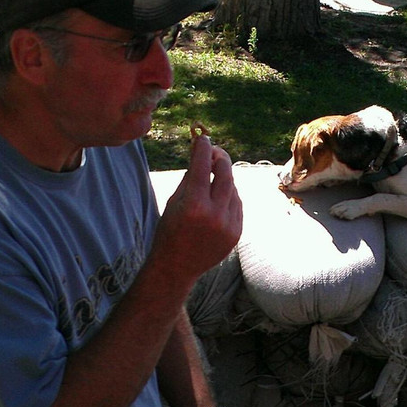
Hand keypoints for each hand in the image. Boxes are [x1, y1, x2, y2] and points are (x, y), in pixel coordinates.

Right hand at [154, 135, 242, 280]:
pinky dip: (229, 196)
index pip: (202, 166)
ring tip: (211, 180)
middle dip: (220, 158)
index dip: (203, 148)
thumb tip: (200, 152)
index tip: (203, 138)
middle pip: (226, 174)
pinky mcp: (237, 233)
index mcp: (193, 206)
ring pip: (233, 189)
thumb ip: (190, 176)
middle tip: (214, 153)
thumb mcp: (174, 202)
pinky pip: (237, 205)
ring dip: (224, 179)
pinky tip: (218, 198)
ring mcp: (229, 225)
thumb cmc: (169, 232)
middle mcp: (214, 215)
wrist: (177, 267)